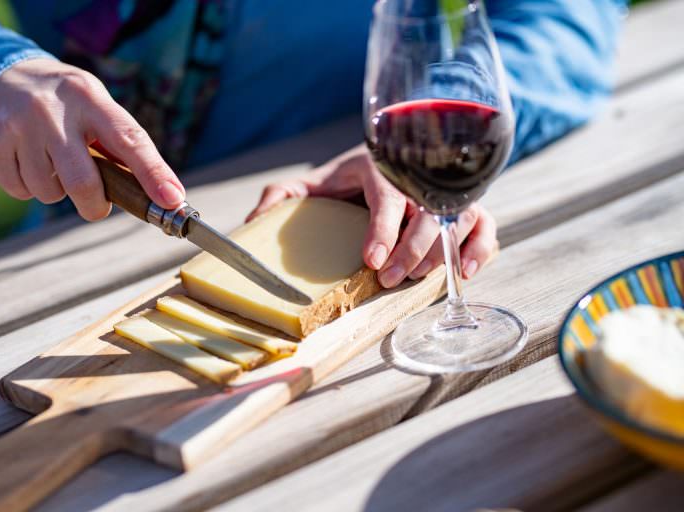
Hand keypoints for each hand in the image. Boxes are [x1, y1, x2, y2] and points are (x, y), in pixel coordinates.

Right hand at [0, 58, 183, 220]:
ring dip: (57, 190)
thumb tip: (163, 194)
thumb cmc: (63, 103)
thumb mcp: (95, 107)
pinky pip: (20, 191)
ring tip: (51, 161)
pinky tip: (25, 160)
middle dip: (95, 206)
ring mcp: (16, 125)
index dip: (153, 173)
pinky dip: (29, 187)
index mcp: (89, 97)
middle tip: (96, 205)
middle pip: (83, 182)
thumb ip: (123, 146)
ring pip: (50, 192)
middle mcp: (51, 109)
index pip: (129, 139)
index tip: (172, 200)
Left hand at [248, 145, 497, 287]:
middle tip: (389, 280)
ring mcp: (443, 191)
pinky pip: (485, 225)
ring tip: (418, 278)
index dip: (383, 230)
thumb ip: (280, 198)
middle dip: (411, 250)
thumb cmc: (343, 180)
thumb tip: (253, 221)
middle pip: (428, 210)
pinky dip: (481, 248)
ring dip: (443, 251)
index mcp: (380, 166)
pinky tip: (466, 272)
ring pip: (460, 218)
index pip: (388, 195)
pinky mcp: (462, 207)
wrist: (383, 158)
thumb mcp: (308, 185)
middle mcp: (417, 175)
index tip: (371, 261)